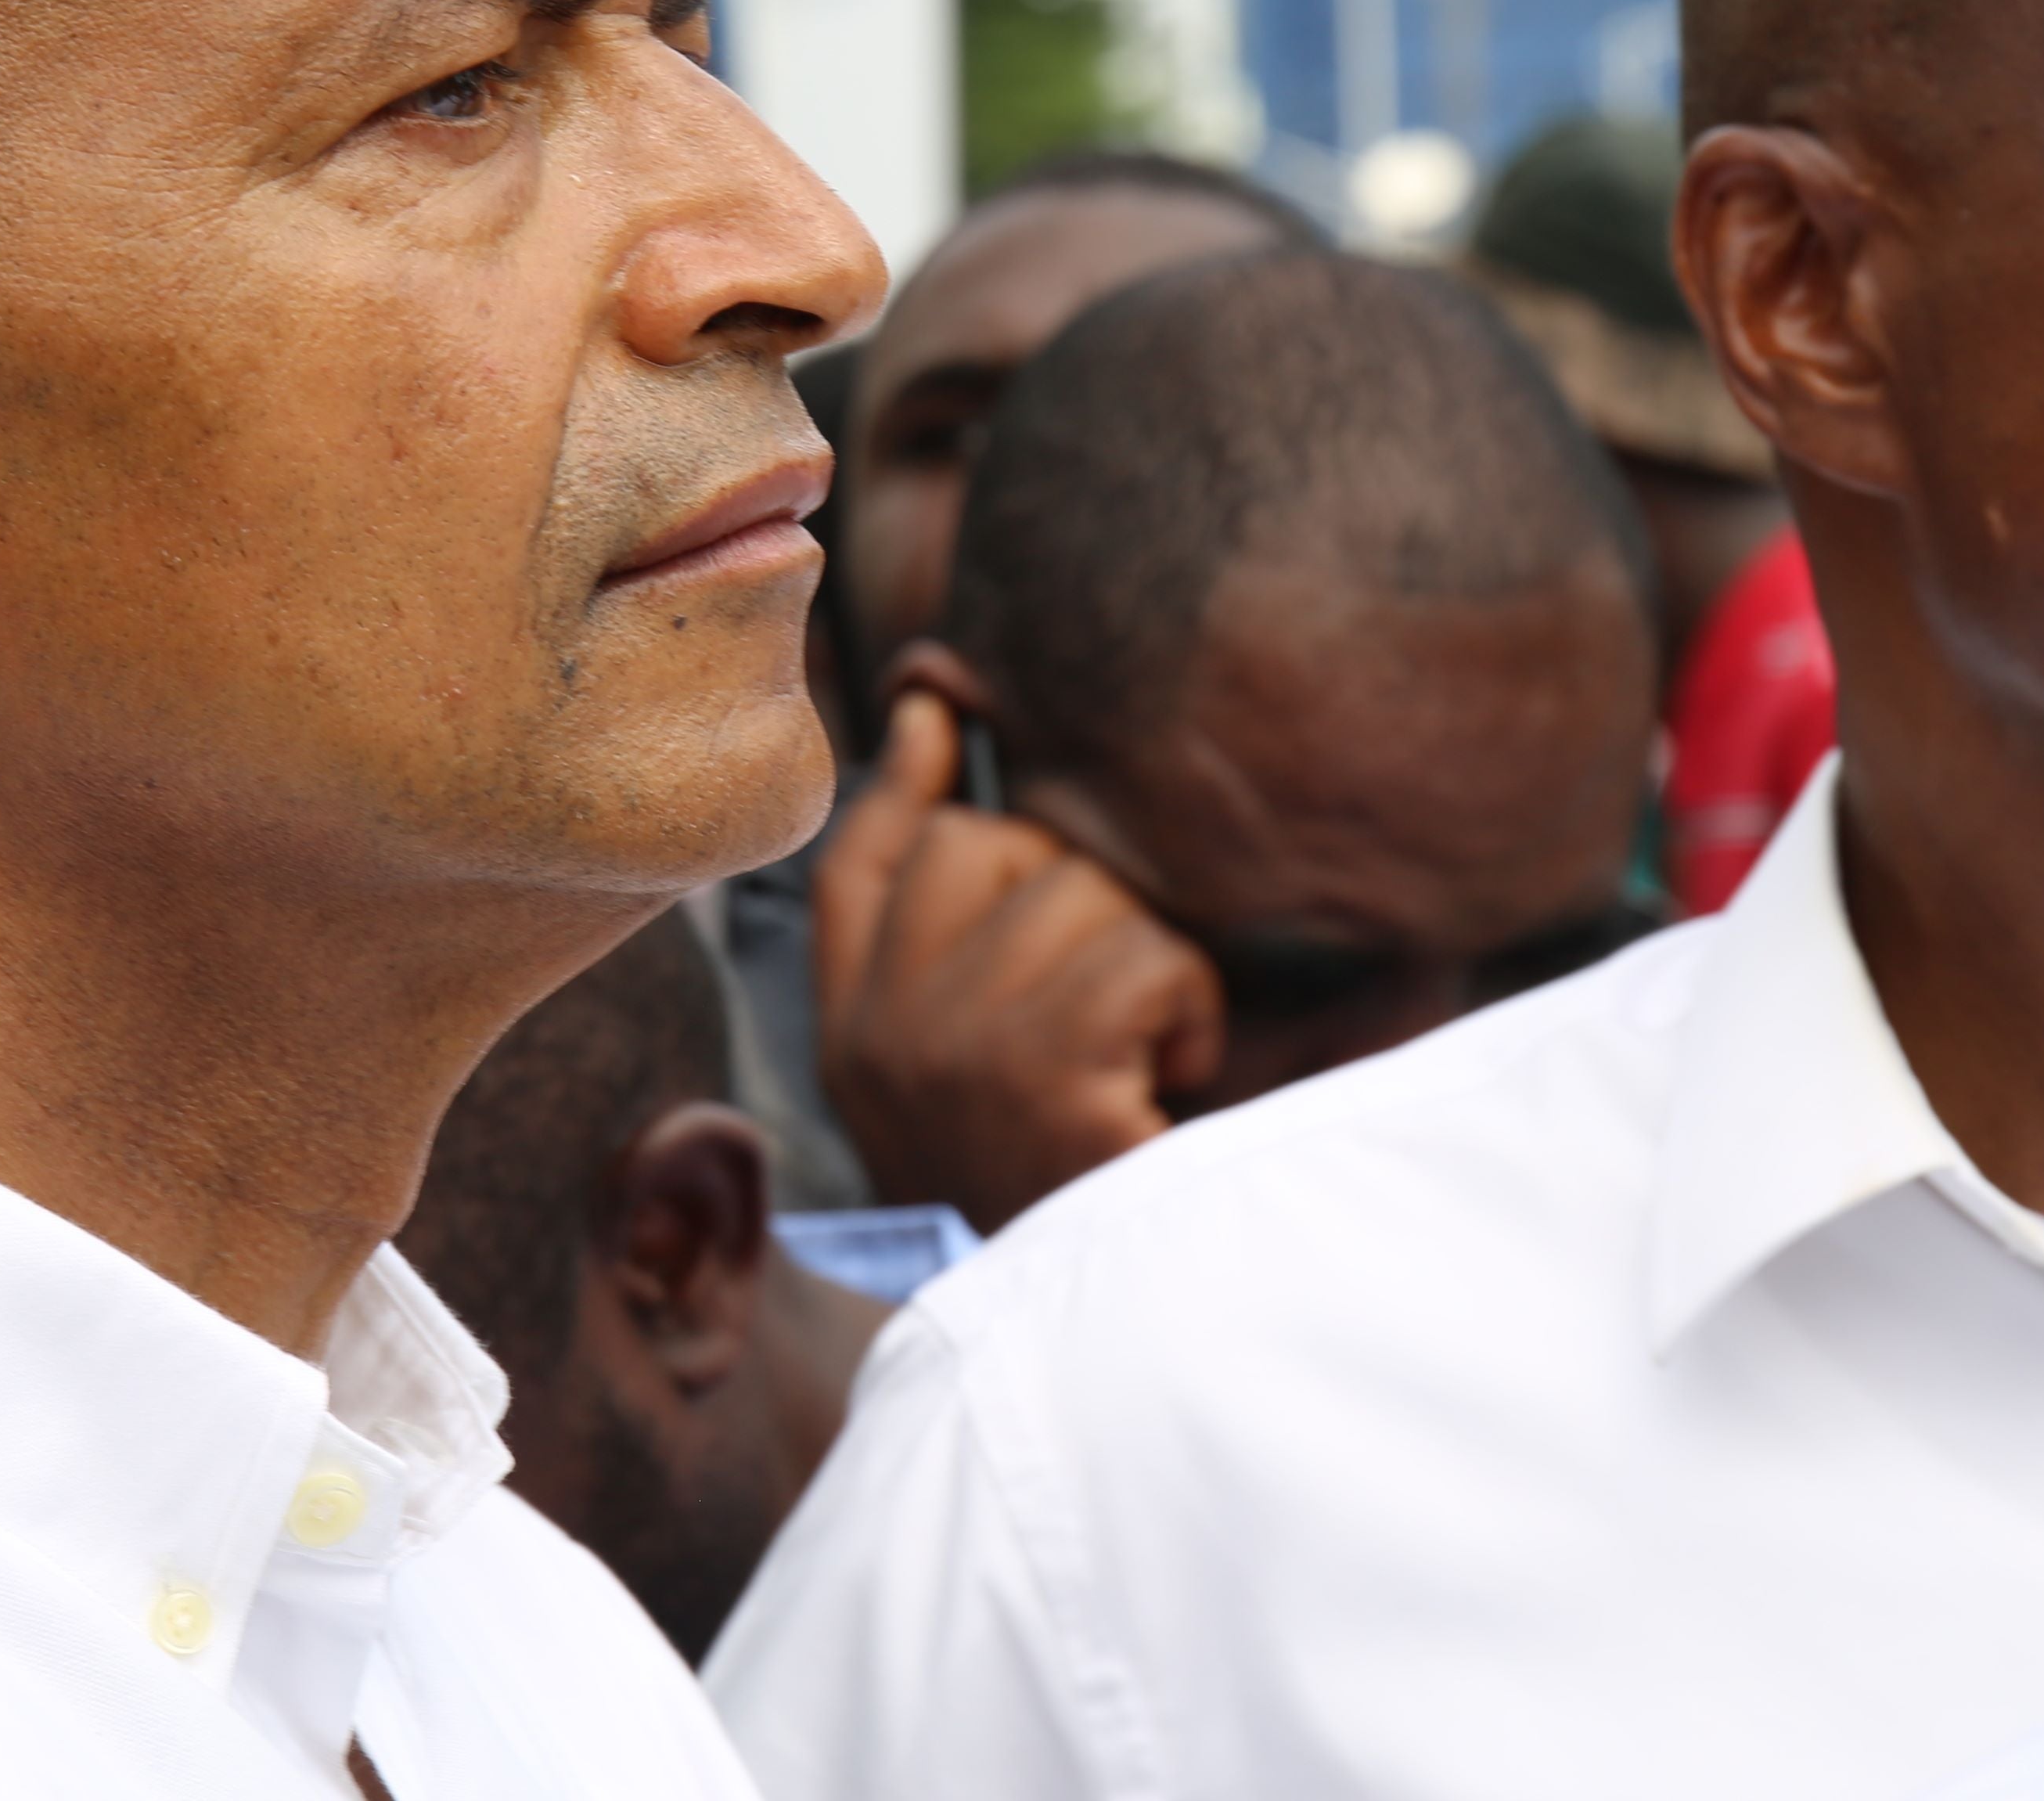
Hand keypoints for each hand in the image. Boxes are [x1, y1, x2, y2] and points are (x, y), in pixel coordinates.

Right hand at [814, 689, 1227, 1232]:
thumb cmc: (1077, 1172)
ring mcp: (952, 1058)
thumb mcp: (982, 1042)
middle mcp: (880, 1043)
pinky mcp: (1044, 1082)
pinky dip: (1191, 1004)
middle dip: (1075, 891)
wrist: (1131, 1340)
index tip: (943, 706)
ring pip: (1073, 889)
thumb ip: (950, 897)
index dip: (899, 776)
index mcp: (852, 1037)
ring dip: (1147, 950)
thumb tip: (928, 704)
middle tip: (1114, 1000)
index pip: (853, 863)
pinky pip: (1141, 955)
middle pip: (974, 846)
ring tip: (1151, 1046)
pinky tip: (1177, 1075)